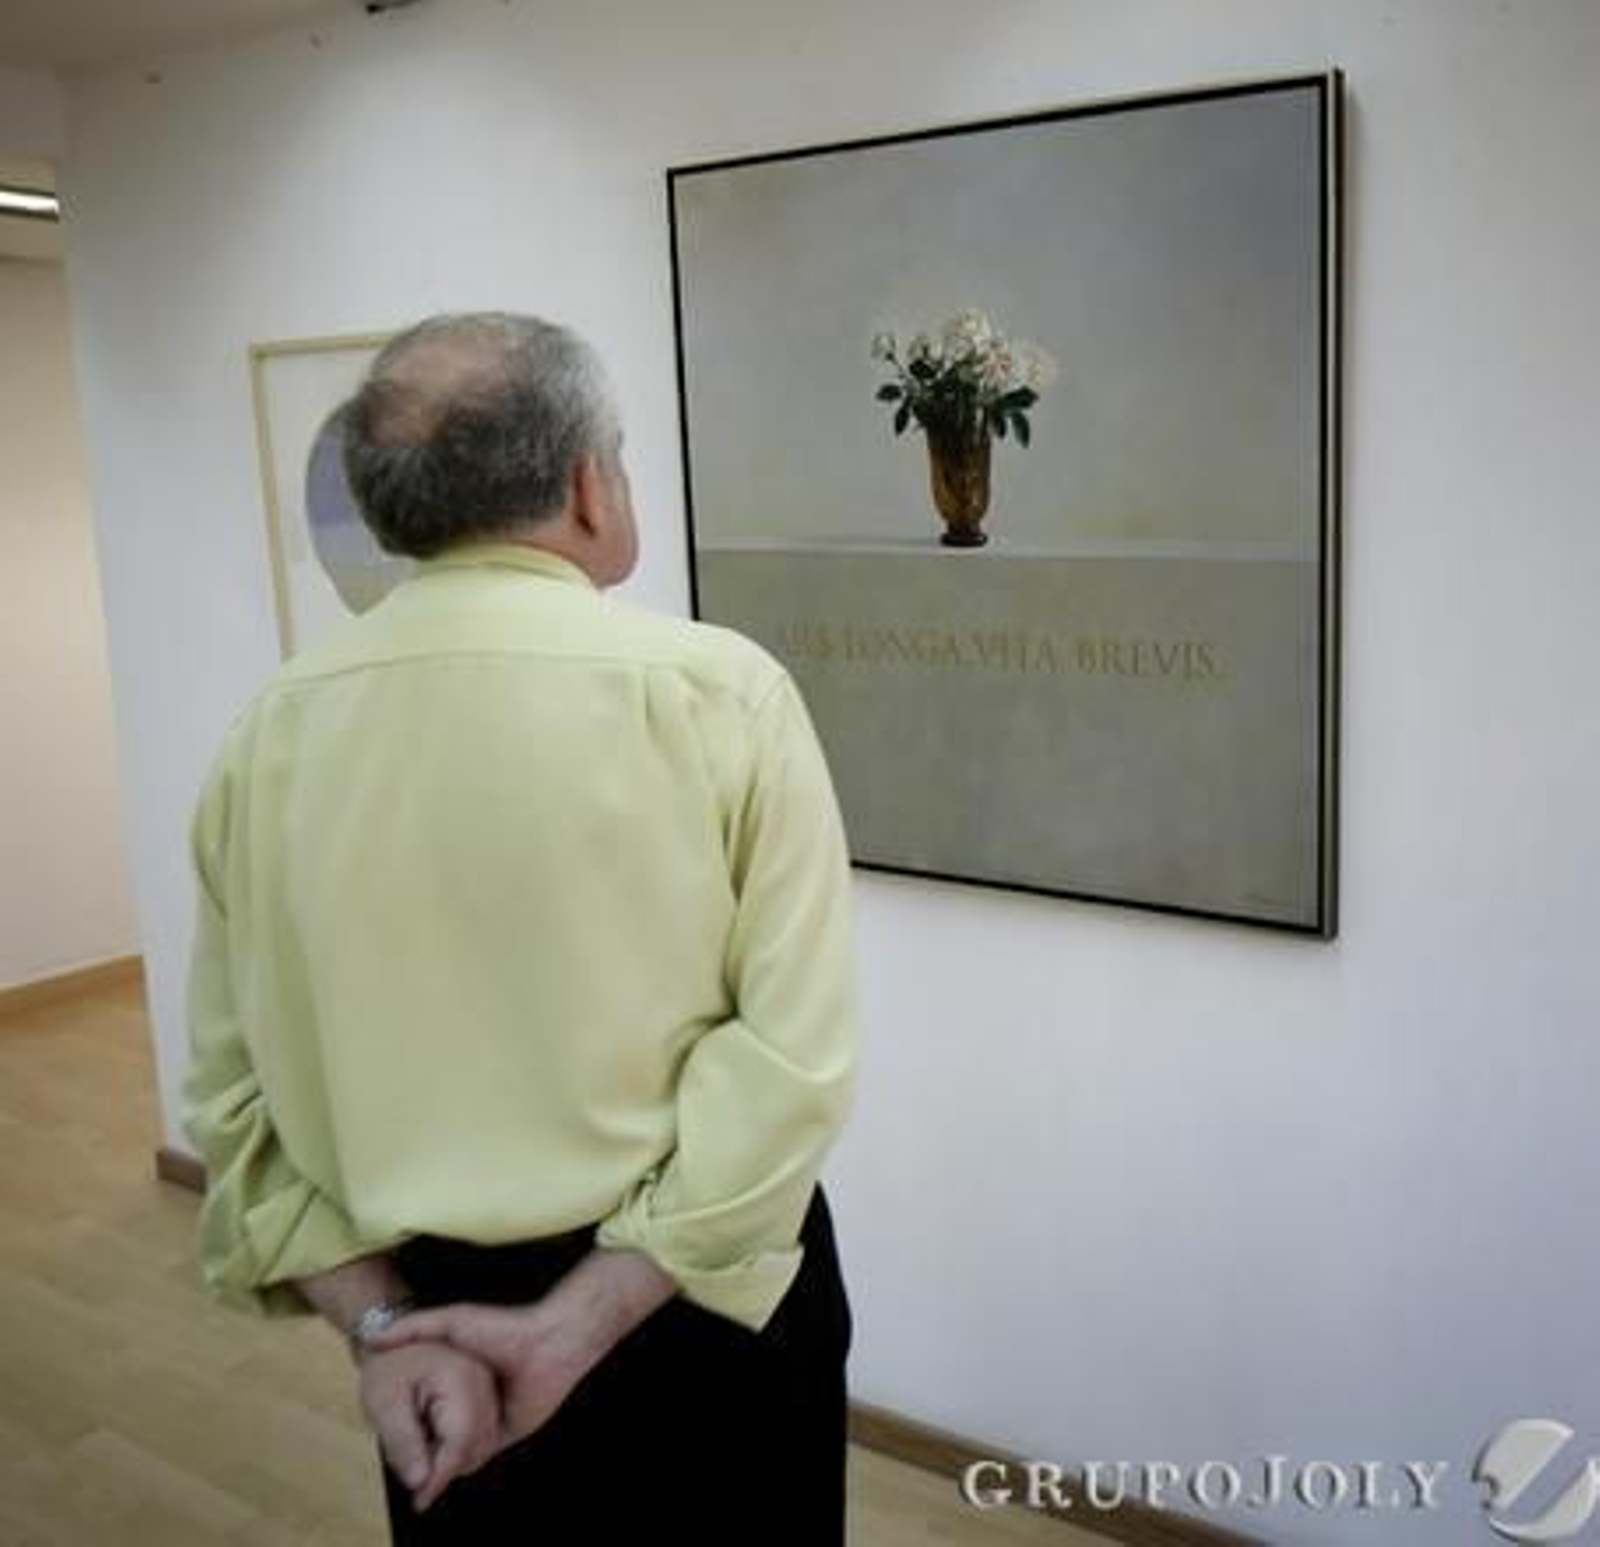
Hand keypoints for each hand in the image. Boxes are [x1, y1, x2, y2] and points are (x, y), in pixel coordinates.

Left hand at [358, 1341, 500, 1511]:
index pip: (460, 1442)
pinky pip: (484, 1429)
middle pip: (476, 1445)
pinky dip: (462, 1443)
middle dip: (446, 1466)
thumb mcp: (383, 1404)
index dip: (439, 1476)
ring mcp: (490, 1383)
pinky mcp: (489, 1388)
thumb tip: (419, 1480)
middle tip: (414, 1468)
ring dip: (455, 1456)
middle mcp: (483, 1380)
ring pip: (483, 1441)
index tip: (420, 1499)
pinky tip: (436, 1437)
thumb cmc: (388, 1366)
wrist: (396, 1338)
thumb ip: (401, 1443)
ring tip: (421, 1447)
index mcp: (459, 1379)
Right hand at [369, 1302, 592, 1452]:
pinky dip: (461, 1462)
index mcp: (459, 1372)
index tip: (378, 1415)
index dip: (404, 1409)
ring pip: (455, 1444)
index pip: (424, 1400)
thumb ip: (413, 1327)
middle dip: (419, 1437)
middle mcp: (472, 1398)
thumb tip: (372, 1337)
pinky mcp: (504, 1433)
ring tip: (410, 1462)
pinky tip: (438, 1466)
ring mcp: (487, 1417)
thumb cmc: (504, 1327)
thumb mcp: (452, 1320)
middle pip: (437, 1425)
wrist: (550, 1342)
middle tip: (392, 1448)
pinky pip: (477, 1455)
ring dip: (438, 1453)